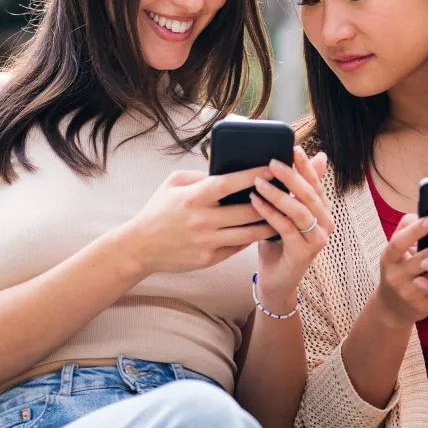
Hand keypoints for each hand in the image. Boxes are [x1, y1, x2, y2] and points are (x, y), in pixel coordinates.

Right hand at [127, 167, 276, 274]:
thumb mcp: (173, 183)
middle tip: (287, 193)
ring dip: (269, 223)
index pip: (229, 184)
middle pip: (246, 211)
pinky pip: (238, 247)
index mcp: (193, 197)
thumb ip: (200, 175)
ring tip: (285, 214)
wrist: (140, 247)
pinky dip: (252, 238)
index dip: (253, 175)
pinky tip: (265, 230)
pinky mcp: (209, 259)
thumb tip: (228, 169)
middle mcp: (202, 221)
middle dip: (270, 202)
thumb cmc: (158, 210)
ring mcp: (206, 242)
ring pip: (248, 233)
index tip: (272, 168)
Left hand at [248, 146, 334, 306]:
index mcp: (322, 211)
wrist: (275, 280)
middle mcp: (325, 223)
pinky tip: (255, 202)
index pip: (316, 183)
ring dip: (278, 194)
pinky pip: (286, 228)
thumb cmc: (277, 243)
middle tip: (272, 162)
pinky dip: (270, 213)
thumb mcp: (284, 212)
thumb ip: (290, 190)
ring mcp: (317, 240)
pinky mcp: (304, 253)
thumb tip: (293, 162)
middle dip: (291, 176)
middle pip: (310, 194)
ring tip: (259, 182)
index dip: (305, 165)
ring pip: (300, 211)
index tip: (292, 147)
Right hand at [376, 214, 427, 325]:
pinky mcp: (425, 305)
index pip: (399, 243)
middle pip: (426, 259)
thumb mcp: (394, 251)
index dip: (415, 232)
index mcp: (388, 258)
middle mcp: (397, 276)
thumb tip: (426, 212)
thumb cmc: (398, 268)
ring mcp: (410, 292)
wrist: (392, 307)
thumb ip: (407, 230)